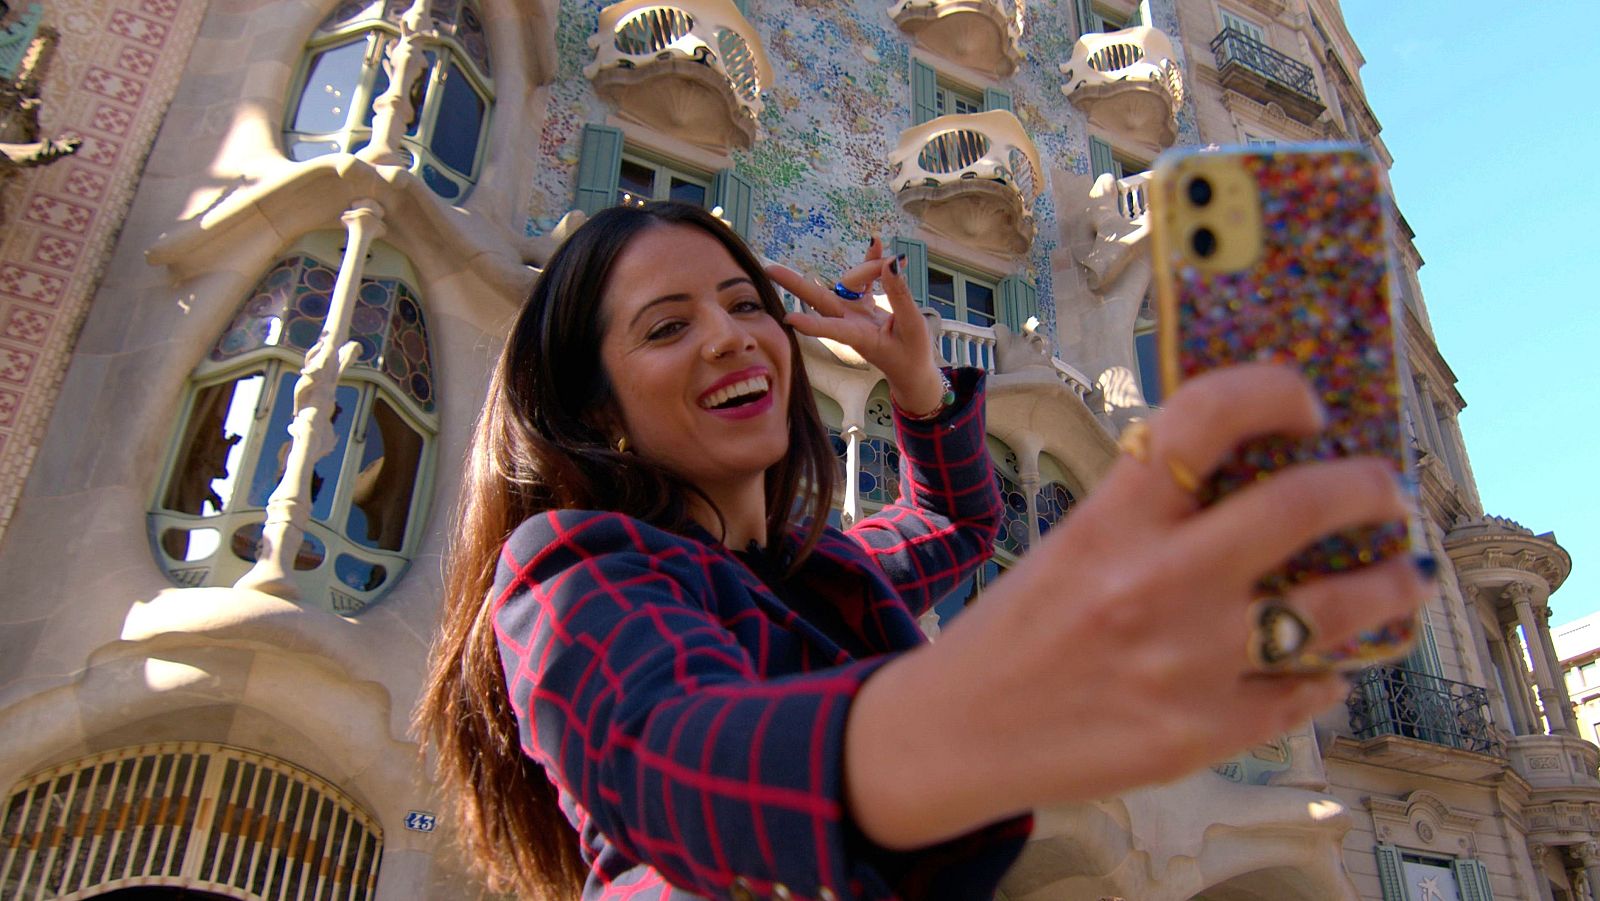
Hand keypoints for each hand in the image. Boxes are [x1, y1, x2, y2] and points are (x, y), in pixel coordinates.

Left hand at [766, 240, 945, 414]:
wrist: (911, 369)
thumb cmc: (911, 354)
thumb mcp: (913, 326)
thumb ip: (900, 295)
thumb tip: (891, 263)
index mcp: (859, 336)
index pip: (832, 329)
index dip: (811, 324)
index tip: (788, 318)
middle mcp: (850, 323)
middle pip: (819, 300)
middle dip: (794, 284)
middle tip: (770, 269)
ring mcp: (853, 313)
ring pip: (846, 284)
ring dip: (865, 267)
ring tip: (888, 255)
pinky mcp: (862, 305)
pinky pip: (861, 280)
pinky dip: (869, 261)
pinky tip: (875, 243)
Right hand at [843, 365, 1430, 847]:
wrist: (961, 734)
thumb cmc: (1016, 631)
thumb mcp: (1072, 546)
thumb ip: (1152, 515)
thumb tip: (1251, 481)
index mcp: (1113, 522)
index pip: (1207, 416)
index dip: (1274, 391)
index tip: (1307, 405)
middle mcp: (1157, 583)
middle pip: (1302, 506)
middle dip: (1370, 488)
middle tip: (1387, 490)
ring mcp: (1188, 663)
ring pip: (1335, 610)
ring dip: (1390, 586)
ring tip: (1404, 577)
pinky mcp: (1204, 732)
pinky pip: (1304, 693)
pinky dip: (1327, 675)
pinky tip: (1326, 668)